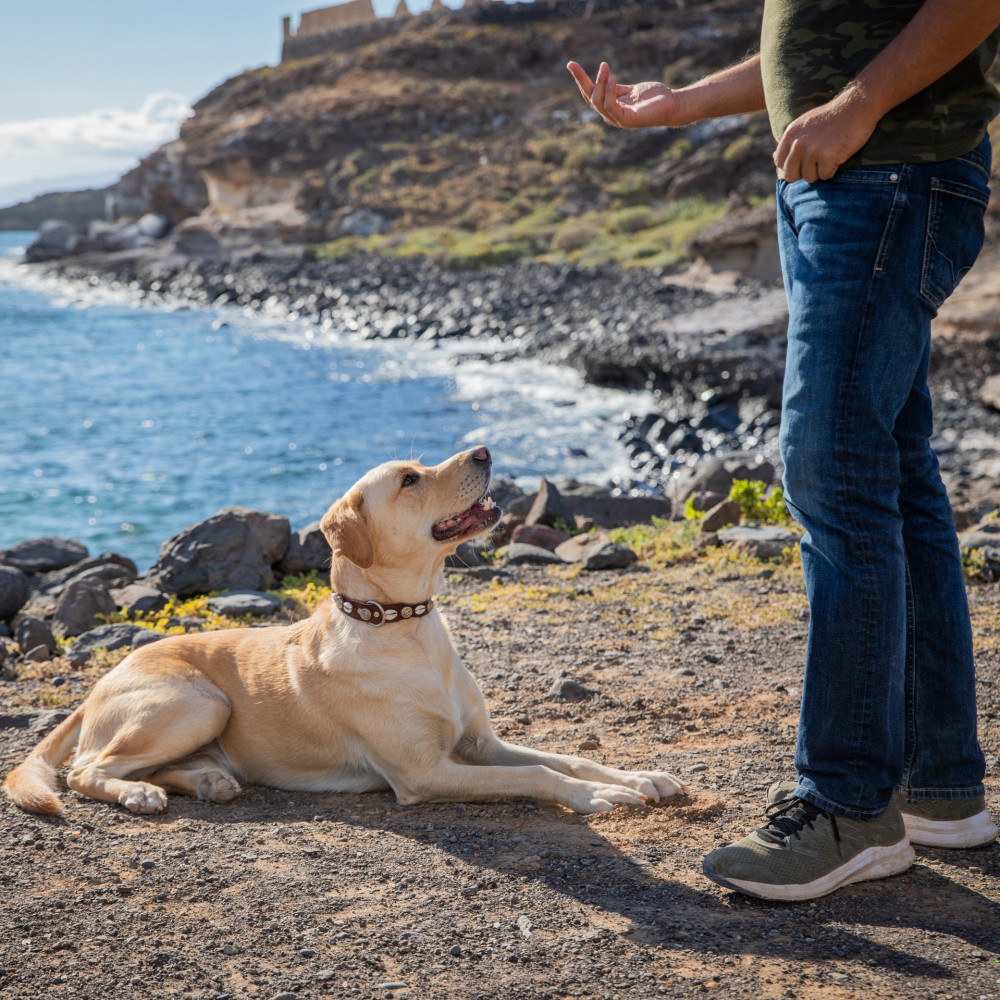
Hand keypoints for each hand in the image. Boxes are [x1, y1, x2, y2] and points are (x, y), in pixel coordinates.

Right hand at [567, 60, 685, 128]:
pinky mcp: (627, 120)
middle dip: (580, 80)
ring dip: (599, 83)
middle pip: (590, 98)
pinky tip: (612, 78)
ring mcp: (618, 120)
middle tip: (573, 64)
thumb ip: (618, 88)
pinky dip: (609, 92)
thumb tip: (605, 79)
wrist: (673, 105)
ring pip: (598, 102)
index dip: (580, 81)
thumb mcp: (632, 90)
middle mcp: (612, 116)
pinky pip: (611, 106)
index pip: (590, 95)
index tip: (571, 65)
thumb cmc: (654, 98)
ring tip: (605, 67)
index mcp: (611, 108)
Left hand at [774, 86, 879, 181]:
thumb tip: (774, 159)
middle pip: (791, 175)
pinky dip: (833, 169)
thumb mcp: (804, 124)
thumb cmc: (832, 117)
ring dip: (821, 171)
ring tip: (830, 154)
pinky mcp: (827, 156)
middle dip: (804, 173)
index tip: (805, 159)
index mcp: (790, 135)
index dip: (793, 165)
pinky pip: (825, 175)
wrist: (857, 105)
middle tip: (818, 161)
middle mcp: (798, 143)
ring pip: (809, 177)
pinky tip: (839, 154)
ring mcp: (812, 150)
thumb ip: (790, 142)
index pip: (780, 163)